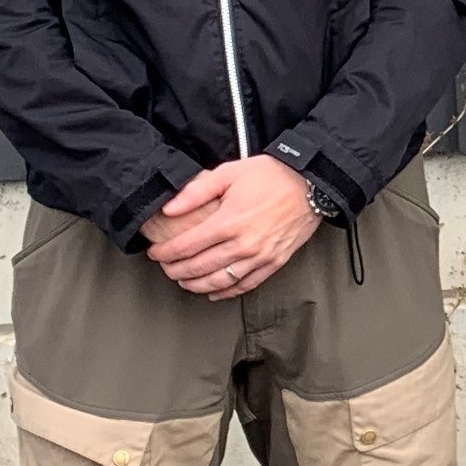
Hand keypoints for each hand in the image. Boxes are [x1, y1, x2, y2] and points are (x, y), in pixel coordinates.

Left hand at [145, 156, 319, 295]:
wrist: (310, 184)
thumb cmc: (271, 175)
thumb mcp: (229, 173)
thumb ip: (196, 191)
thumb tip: (169, 208)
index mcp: (229, 221)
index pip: (187, 246)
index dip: (166, 253)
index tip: (155, 253)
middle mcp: (243, 244)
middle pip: (199, 267)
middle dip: (176, 271)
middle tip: (165, 268)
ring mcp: (260, 257)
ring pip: (220, 281)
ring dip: (196, 285)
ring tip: (183, 282)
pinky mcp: (274, 262)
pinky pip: (246, 285)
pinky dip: (226, 292)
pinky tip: (213, 291)